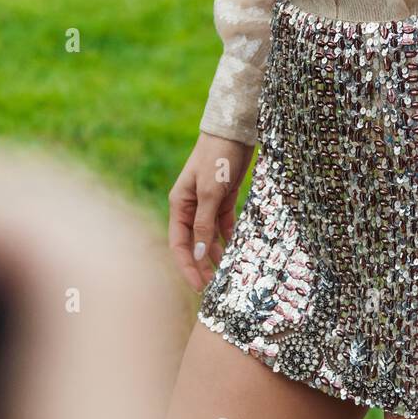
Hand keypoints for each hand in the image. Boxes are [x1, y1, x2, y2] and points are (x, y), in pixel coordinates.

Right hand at [167, 133, 254, 292]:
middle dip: (202, 265)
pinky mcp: (224, 197)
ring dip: (217, 253)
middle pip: (194, 243)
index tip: (199, 287)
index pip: (179, 244)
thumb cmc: (217, 157)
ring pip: (209, 235)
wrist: (233, 130)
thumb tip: (199, 254)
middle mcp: (191, 206)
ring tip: (228, 273)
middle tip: (216, 287)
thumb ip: (204, 223)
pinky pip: (223, 224)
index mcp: (180, 205)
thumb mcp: (210, 192)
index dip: (187, 266)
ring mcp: (207, 202)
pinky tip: (237, 250)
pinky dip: (229, 237)